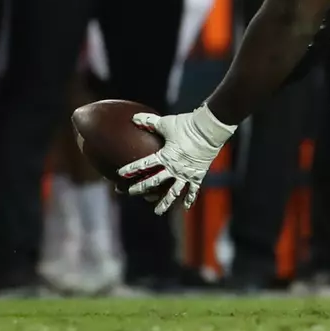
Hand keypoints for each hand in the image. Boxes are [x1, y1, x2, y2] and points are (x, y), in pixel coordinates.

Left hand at [115, 105, 236, 213]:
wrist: (209, 130)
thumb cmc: (186, 125)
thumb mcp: (165, 123)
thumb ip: (149, 122)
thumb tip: (133, 118)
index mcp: (164, 156)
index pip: (144, 164)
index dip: (131, 169)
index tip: (120, 174)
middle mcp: (173, 168)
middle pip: (154, 181)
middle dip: (141, 188)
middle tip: (131, 193)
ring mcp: (185, 174)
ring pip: (173, 192)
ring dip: (164, 202)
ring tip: (157, 212)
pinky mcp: (198, 175)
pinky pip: (193, 190)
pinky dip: (189, 198)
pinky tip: (186, 207)